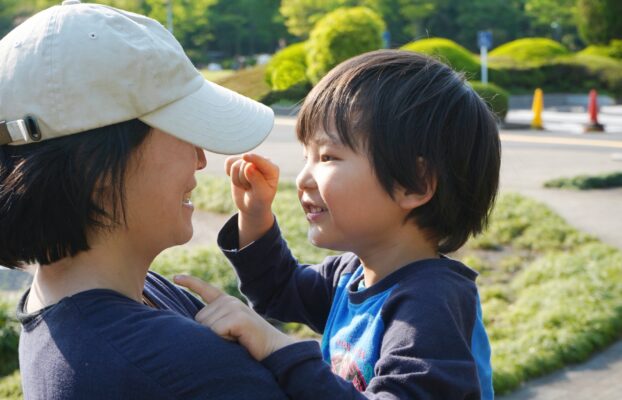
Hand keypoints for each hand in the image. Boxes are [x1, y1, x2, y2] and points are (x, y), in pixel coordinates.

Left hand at [174, 274, 295, 360]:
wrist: (274, 350)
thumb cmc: (248, 344)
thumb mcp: (228, 329)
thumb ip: (214, 322)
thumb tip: (195, 325)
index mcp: (226, 302)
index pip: (205, 289)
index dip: (190, 282)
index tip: (175, 277)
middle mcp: (228, 301)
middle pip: (199, 319)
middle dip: (209, 334)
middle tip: (231, 338)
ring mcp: (233, 306)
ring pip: (206, 326)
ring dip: (218, 339)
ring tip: (236, 339)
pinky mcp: (238, 316)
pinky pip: (216, 331)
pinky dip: (224, 341)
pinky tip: (239, 340)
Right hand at [225, 153, 278, 218]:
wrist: (252, 206)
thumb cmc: (259, 200)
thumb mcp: (261, 194)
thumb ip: (257, 180)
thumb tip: (249, 166)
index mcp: (272, 169)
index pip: (260, 161)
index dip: (252, 158)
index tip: (244, 157)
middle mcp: (262, 162)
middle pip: (244, 164)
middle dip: (243, 179)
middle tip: (250, 188)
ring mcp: (250, 161)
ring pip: (234, 165)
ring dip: (237, 180)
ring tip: (246, 186)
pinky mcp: (239, 162)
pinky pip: (229, 162)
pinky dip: (230, 174)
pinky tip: (238, 180)